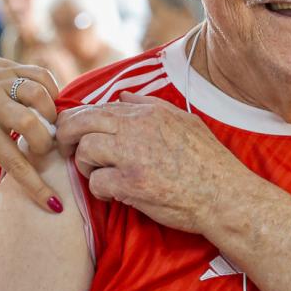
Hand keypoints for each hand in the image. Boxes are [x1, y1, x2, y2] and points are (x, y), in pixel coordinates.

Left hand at [0, 49, 62, 211]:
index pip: (13, 162)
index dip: (36, 186)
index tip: (54, 204)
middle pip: (30, 123)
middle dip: (45, 142)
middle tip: (44, 151)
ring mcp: (3, 81)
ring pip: (38, 95)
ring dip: (51, 113)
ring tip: (50, 126)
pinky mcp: (11, 66)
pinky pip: (41, 75)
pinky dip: (52, 90)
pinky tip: (49, 104)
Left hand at [55, 91, 258, 236]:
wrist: (224, 195)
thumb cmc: (207, 161)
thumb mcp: (182, 121)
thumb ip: (148, 105)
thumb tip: (122, 95)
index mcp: (146, 112)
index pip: (96, 107)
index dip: (77, 119)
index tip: (74, 132)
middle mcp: (135, 127)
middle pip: (78, 122)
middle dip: (65, 136)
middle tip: (67, 151)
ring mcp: (132, 155)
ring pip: (84, 151)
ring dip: (86, 166)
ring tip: (99, 175)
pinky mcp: (131, 184)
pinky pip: (96, 183)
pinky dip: (100, 191)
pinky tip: (114, 194)